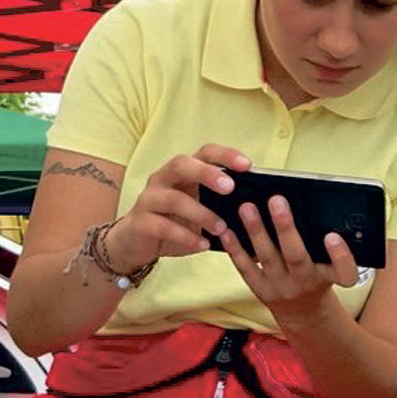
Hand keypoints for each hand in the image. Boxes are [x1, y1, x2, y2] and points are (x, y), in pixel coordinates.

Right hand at [105, 143, 253, 269]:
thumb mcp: (201, 211)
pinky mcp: (140, 222)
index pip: (204, 153)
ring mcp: (149, 198)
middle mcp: (164, 178)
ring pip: (173, 199)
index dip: (225, 155)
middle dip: (206, 173)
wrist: (136, 243)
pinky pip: (163, 226)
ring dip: (201, 213)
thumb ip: (223, 206)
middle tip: (230, 188)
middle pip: (182, 164)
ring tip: (221, 228)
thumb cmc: (176, 223)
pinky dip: (185, 236)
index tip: (248, 165)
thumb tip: (260, 212)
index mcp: (183, 172)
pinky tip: (203, 244)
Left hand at [220, 197, 361, 327]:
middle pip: (297, 257)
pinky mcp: (261, 290)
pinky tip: (228, 230)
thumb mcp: (331, 264)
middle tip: (277, 200)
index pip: (345, 271)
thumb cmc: (318, 276)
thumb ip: (327, 245)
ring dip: (256, 232)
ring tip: (247, 208)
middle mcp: (307, 283)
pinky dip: (236, 249)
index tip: (332, 236)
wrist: (302, 311)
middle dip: (286, 228)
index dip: (340, 255)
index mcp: (331, 276)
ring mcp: (282, 288)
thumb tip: (306, 204)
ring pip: (268, 258)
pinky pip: (246, 268)